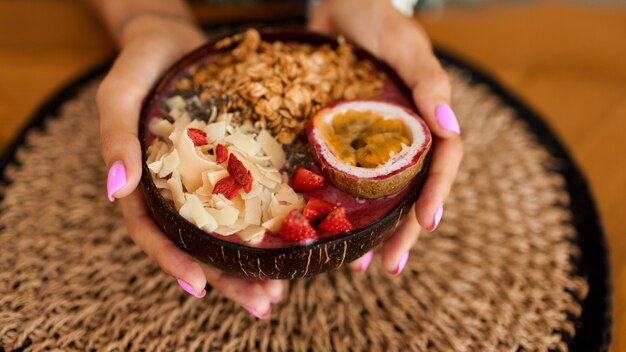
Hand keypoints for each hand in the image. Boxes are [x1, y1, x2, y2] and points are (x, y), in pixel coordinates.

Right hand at [98, 15, 282, 317]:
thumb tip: (115, 190)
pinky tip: (291, 242)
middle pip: (198, 244)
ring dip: (251, 265)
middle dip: (227, 278)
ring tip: (280, 292)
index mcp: (145, 185)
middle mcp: (177, 192)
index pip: (154, 233)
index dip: (173, 260)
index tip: (199, 286)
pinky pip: (250, 200)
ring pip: (228, 233)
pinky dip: (267, 225)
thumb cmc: (141, 65)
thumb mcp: (118, 94)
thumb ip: (114, 137)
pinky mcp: (234, 166)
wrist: (174, 41)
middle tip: (262, 304)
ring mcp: (207, 181)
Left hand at [309, 0, 462, 273]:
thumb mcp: (405, 45)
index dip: (437, 194)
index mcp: (427, 118)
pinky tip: (328, 229)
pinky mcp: (339, 140)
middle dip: (404, 232)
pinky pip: (341, 177)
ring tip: (362, 266)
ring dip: (375, 232)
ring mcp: (370, 142)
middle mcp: (401, 137)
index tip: (425, 225)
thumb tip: (452, 130)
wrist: (335, 3)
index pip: (442, 164)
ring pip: (378, 194)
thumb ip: (429, 82)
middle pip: (411, 191)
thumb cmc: (376, 18)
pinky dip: (339, 205)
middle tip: (389, 267)